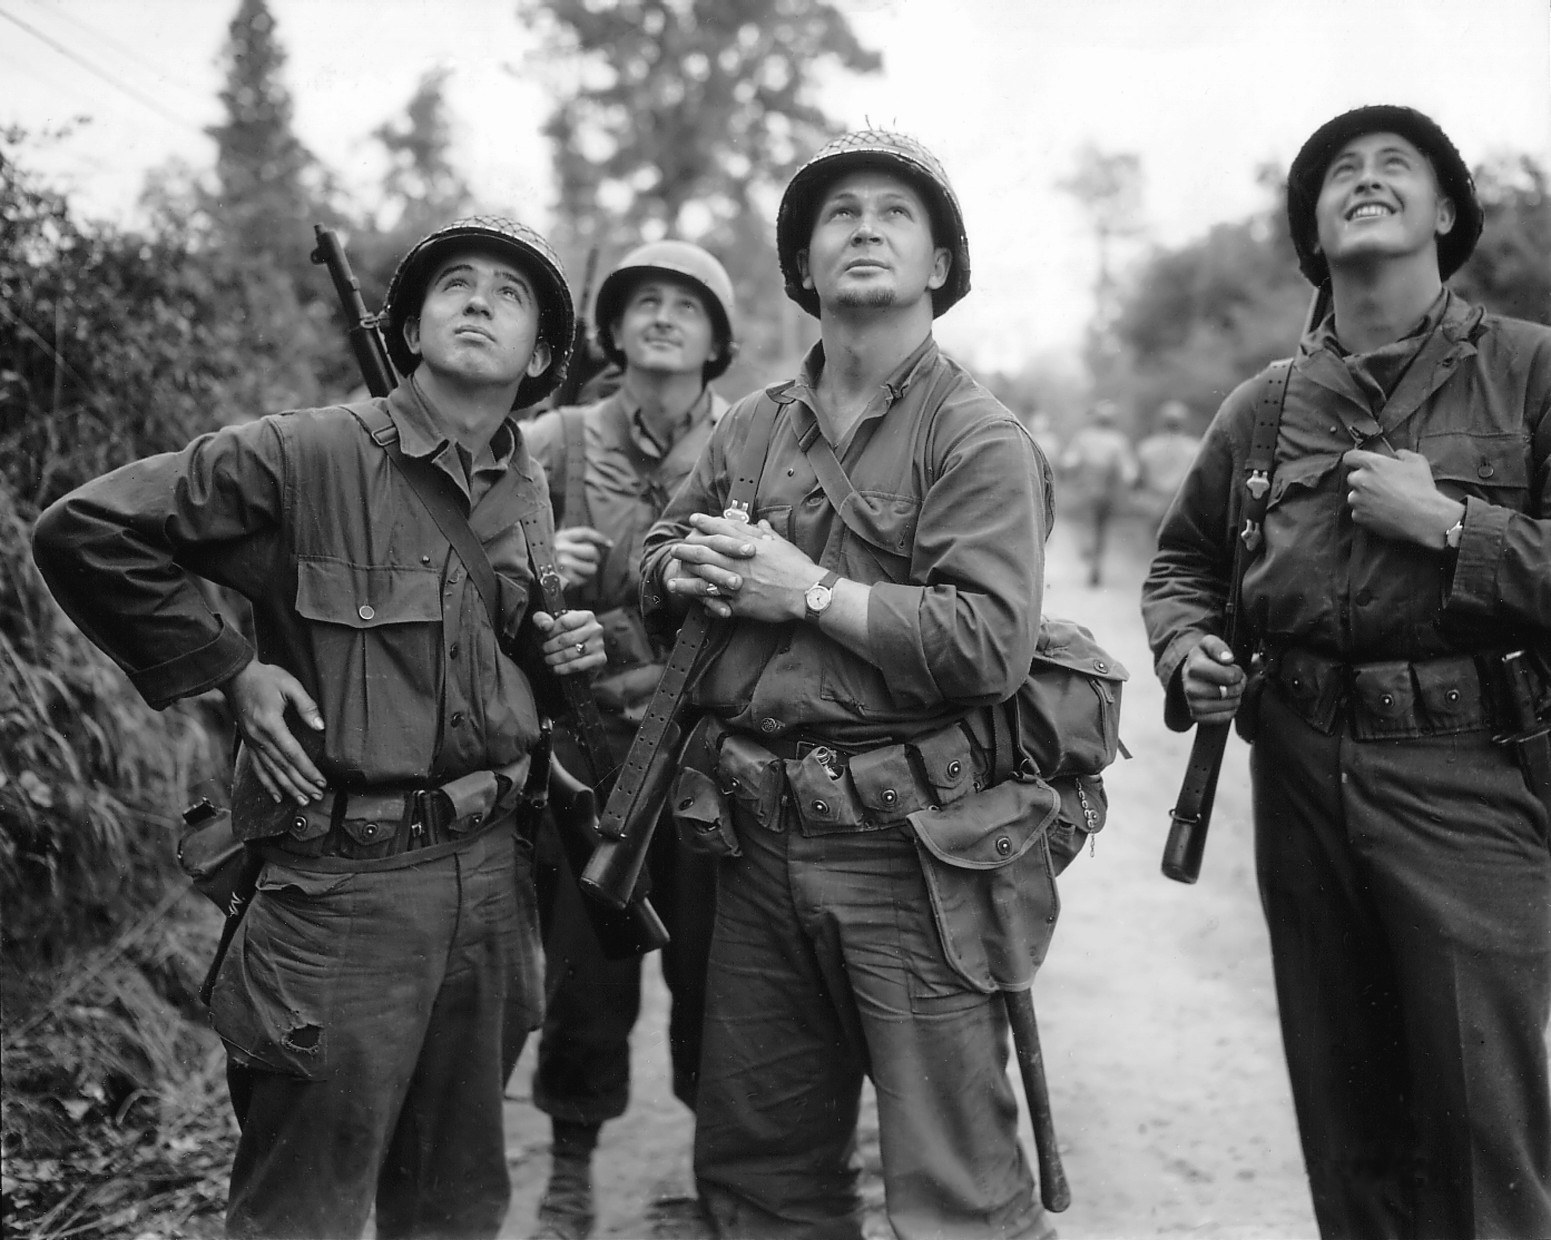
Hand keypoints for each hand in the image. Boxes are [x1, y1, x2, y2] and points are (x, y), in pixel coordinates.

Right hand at [222, 660, 325, 804]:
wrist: (236, 676)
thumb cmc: (265, 678)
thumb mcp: (289, 685)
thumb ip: (306, 706)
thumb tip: (320, 726)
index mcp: (271, 725)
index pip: (293, 754)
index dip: (308, 770)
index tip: (321, 781)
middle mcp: (259, 738)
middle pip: (284, 768)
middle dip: (302, 784)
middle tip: (317, 796)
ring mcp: (252, 742)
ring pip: (271, 772)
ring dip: (288, 788)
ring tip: (302, 801)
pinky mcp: (248, 743)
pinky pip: (257, 768)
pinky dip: (267, 783)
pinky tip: (276, 795)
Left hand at [532, 609, 606, 674]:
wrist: (576, 653)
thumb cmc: (563, 634)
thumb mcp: (550, 623)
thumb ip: (542, 619)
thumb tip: (546, 626)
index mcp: (586, 616)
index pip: (564, 622)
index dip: (550, 631)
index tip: (544, 636)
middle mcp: (595, 629)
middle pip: (566, 639)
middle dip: (550, 646)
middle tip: (544, 650)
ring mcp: (599, 645)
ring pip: (570, 654)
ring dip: (554, 658)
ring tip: (547, 659)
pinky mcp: (599, 660)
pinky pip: (577, 665)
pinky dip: (562, 668)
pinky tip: (555, 668)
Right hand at [554, 525, 611, 587]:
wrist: (532, 573)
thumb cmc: (549, 558)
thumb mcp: (558, 543)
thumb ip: (577, 541)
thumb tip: (606, 545)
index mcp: (560, 537)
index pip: (585, 533)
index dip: (600, 538)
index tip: (609, 544)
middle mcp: (561, 548)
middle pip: (592, 551)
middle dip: (596, 558)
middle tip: (592, 562)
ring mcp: (562, 563)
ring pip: (591, 568)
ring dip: (590, 571)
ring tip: (581, 571)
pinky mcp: (564, 578)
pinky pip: (584, 580)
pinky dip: (582, 581)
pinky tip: (575, 578)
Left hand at [668, 514, 816, 621]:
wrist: (807, 591)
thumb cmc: (797, 567)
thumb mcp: (782, 544)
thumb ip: (766, 534)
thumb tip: (759, 523)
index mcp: (749, 545)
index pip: (721, 530)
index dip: (705, 524)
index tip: (693, 520)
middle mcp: (739, 562)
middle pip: (705, 553)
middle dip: (687, 551)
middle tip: (675, 550)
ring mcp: (737, 583)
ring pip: (705, 580)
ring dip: (687, 580)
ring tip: (673, 580)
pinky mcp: (741, 604)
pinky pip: (718, 604)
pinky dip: (706, 604)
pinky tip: (696, 603)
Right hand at [1181, 635, 1243, 723]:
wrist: (1192, 674)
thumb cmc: (1205, 658)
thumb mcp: (1209, 644)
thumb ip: (1218, 647)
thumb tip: (1228, 659)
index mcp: (1193, 665)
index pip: (1224, 675)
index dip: (1236, 674)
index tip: (1236, 670)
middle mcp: (1189, 685)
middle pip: (1223, 692)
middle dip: (1237, 687)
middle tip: (1237, 682)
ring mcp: (1191, 701)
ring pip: (1223, 706)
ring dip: (1235, 700)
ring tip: (1233, 691)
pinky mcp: (1195, 715)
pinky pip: (1219, 719)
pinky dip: (1229, 712)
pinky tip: (1228, 702)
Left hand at [1344, 448, 1463, 547]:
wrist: (1422, 517)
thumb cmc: (1420, 488)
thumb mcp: (1417, 462)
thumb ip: (1402, 454)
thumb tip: (1397, 455)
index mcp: (1372, 464)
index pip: (1350, 457)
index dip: (1355, 460)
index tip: (1361, 464)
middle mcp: (1360, 480)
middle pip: (1353, 477)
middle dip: (1363, 480)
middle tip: (1380, 486)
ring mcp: (1357, 499)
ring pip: (1354, 496)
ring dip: (1364, 497)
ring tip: (1384, 501)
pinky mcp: (1358, 516)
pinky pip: (1358, 512)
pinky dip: (1366, 512)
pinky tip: (1383, 513)